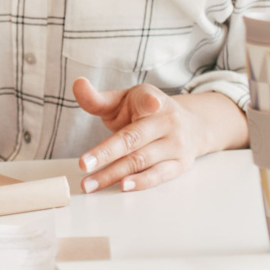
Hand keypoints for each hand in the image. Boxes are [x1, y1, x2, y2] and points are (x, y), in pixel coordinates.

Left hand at [71, 80, 247, 192]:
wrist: (191, 124)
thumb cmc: (146, 112)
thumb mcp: (125, 100)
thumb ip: (98, 98)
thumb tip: (78, 84)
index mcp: (152, 100)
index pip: (148, 102)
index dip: (150, 102)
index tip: (152, 103)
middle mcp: (168, 121)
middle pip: (134, 139)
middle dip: (107, 153)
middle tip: (83, 164)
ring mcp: (176, 144)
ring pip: (141, 160)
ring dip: (113, 174)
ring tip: (89, 184)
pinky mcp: (180, 164)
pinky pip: (158, 175)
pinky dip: (141, 182)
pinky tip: (123, 186)